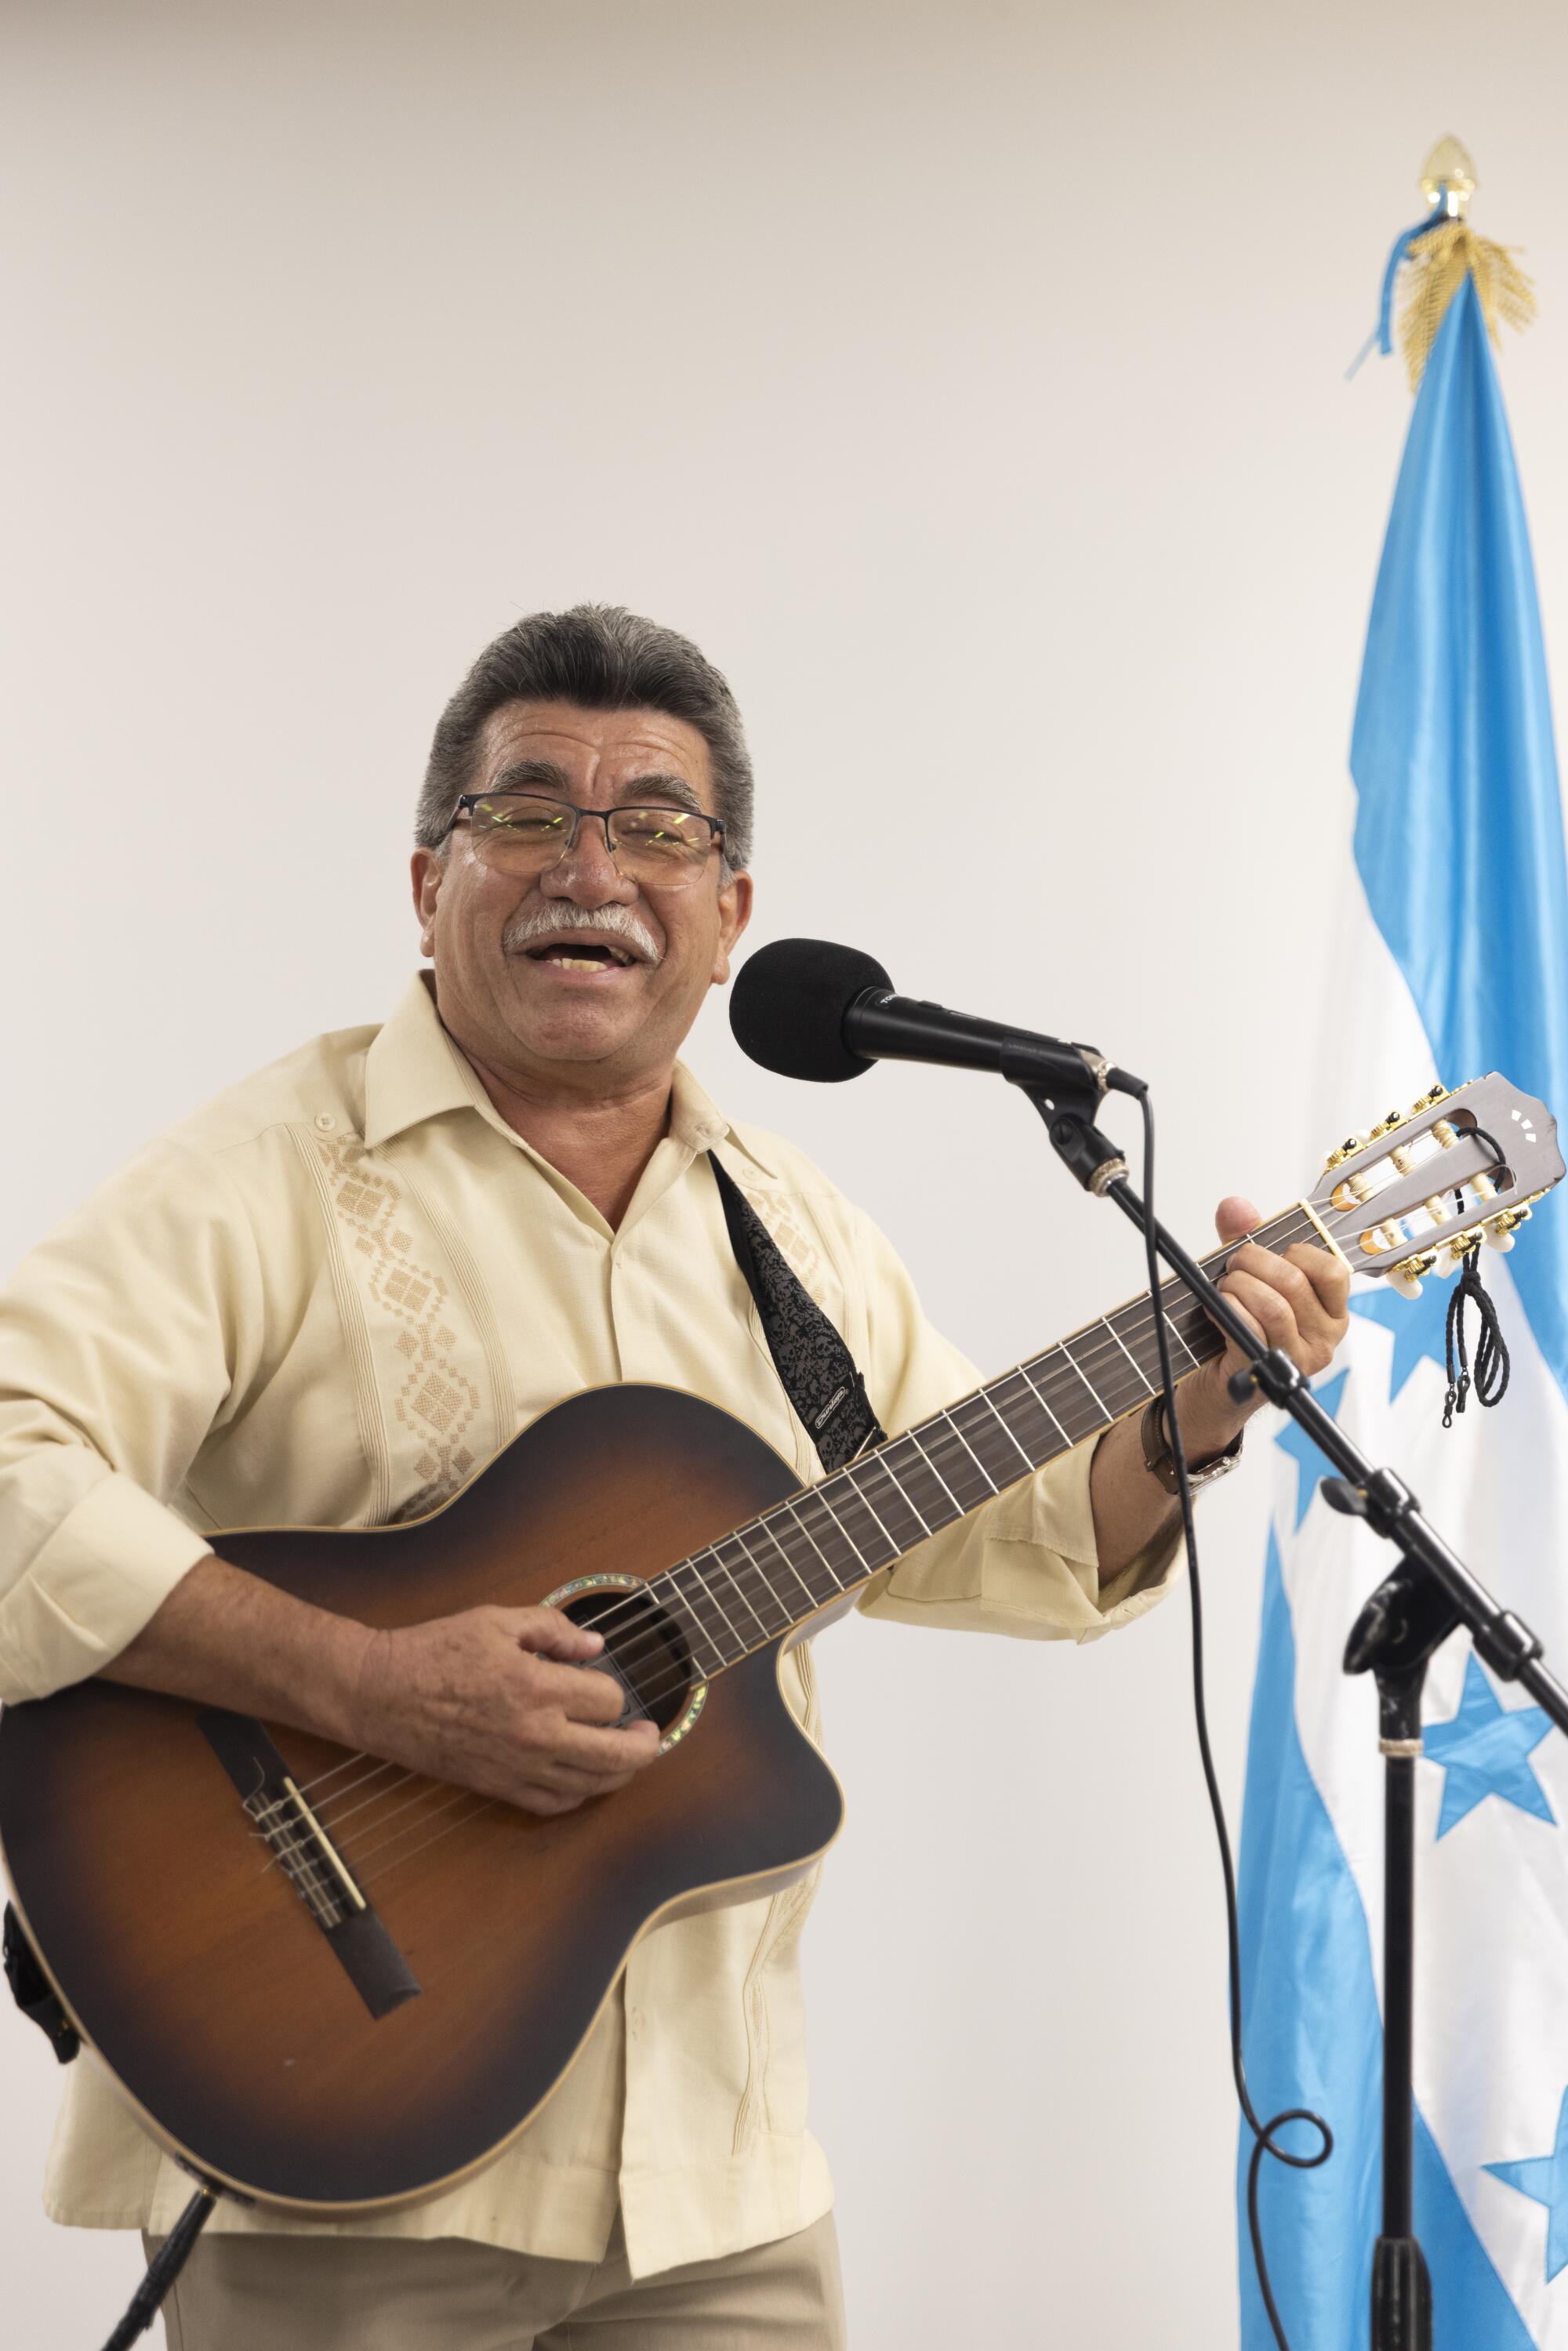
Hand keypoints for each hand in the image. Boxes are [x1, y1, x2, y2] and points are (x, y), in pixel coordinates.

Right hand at [348, 1604, 661, 1817]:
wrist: (380, 1693)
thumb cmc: (434, 1651)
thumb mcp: (497, 1620)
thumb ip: (553, 1629)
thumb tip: (594, 1646)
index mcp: (537, 1688)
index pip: (607, 1701)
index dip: (614, 1691)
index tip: (602, 1681)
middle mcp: (535, 1735)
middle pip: (614, 1757)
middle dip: (642, 1747)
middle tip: (649, 1735)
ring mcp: (516, 1767)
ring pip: (588, 1786)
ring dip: (617, 1775)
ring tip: (626, 1758)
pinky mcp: (496, 1787)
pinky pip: (552, 1804)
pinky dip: (577, 1796)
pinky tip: (583, 1780)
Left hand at [1176, 1196, 1351, 1460]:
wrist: (1216, 1387)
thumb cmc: (1239, 1329)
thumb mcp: (1248, 1278)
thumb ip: (1245, 1239)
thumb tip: (1235, 1207)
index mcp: (1331, 1312)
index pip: (1333, 1271)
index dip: (1296, 1252)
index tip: (1269, 1252)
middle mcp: (1323, 1339)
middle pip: (1294, 1283)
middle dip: (1253, 1262)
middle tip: (1232, 1265)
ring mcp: (1297, 1360)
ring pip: (1273, 1306)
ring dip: (1238, 1287)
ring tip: (1223, 1289)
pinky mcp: (1267, 1375)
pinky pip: (1249, 1330)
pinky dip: (1226, 1309)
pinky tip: (1214, 1308)